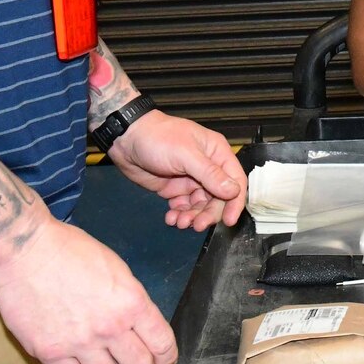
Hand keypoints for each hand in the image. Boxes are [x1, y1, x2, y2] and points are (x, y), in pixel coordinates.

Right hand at [0, 217, 175, 363]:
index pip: (162, 344)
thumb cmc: (71, 251)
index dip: (167, 359)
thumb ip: (130, 300)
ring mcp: (80, 343)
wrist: (25, 251)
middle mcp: (110, 328)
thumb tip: (137, 324)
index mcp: (131, 302)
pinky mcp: (51, 354)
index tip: (164, 363)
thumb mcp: (116, 268)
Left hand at [107, 110, 246, 230]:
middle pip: (218, 198)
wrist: (127, 139)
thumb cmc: (159, 139)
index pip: (235, 180)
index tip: (230, 220)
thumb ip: (210, 174)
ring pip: (201, 206)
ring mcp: (191, 180)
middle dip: (209, 213)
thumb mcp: (186, 154)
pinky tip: (171, 218)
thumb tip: (234, 191)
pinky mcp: (175, 190)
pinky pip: (184, 207)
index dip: (235, 202)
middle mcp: (208, 168)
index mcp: (216, 153)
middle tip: (197, 225)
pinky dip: (179, 215)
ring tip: (180, 222)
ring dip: (193, 217)